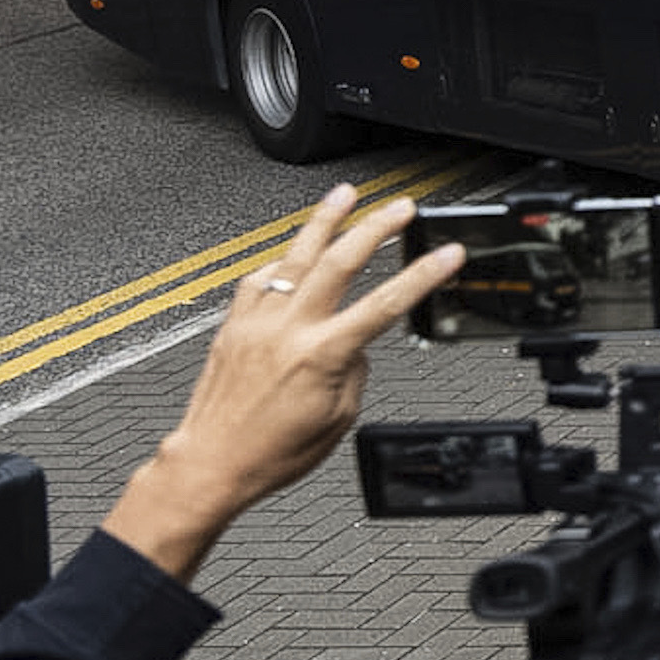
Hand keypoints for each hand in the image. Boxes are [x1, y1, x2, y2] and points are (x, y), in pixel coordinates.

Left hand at [109, 185, 467, 580]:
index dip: (423, 275)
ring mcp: (257, 322)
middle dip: (376, 228)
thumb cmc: (269, 453)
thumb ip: (354, 371)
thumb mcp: (338, 418)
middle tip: (401, 208)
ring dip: (324, 221)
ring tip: (344, 196)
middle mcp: (287, 330)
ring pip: (295, 256)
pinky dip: (280, 261)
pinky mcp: (233, 325)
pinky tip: (292, 253)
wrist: (211, 463)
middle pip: (340, 261)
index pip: (386, 303)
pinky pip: (259, 280)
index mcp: (321, 355)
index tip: (447, 254)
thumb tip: (356, 346)